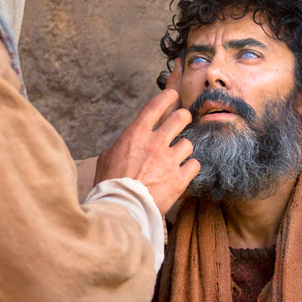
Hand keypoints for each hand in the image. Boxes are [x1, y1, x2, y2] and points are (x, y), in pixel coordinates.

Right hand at [95, 61, 198, 213]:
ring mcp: (169, 160)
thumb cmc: (109, 184)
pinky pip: (194, 165)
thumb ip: (121, 146)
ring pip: (188, 143)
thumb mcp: (106, 158)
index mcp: (136, 134)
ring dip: (183, 149)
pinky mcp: (179, 178)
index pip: (155, 106)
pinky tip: (183, 172)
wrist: (122, 207)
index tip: (172, 94)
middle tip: (183, 121)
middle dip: (183, 118)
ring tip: (177, 157)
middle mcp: (155, 143)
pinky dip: (190, 168)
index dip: (166, 97)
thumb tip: (126, 145)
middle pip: (180, 118)